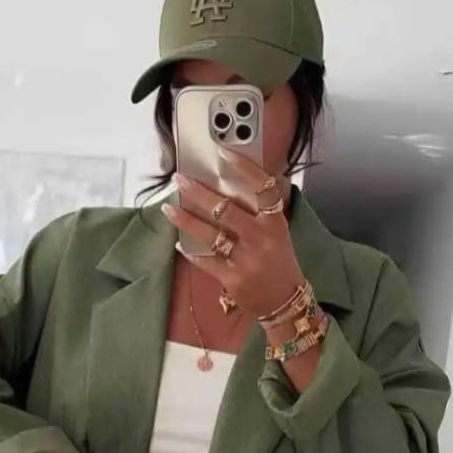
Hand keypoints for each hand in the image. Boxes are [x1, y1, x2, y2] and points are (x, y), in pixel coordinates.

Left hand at [163, 149, 303, 318]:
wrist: (284, 300)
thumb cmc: (278, 260)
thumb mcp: (277, 232)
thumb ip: (260, 211)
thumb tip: (231, 183)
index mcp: (276, 222)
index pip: (263, 187)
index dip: (244, 167)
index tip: (222, 152)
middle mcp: (262, 238)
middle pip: (226, 210)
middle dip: (198, 193)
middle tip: (178, 179)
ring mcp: (247, 260)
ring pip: (210, 235)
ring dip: (186, 220)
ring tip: (168, 209)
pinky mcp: (233, 279)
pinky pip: (206, 261)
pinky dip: (191, 252)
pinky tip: (179, 243)